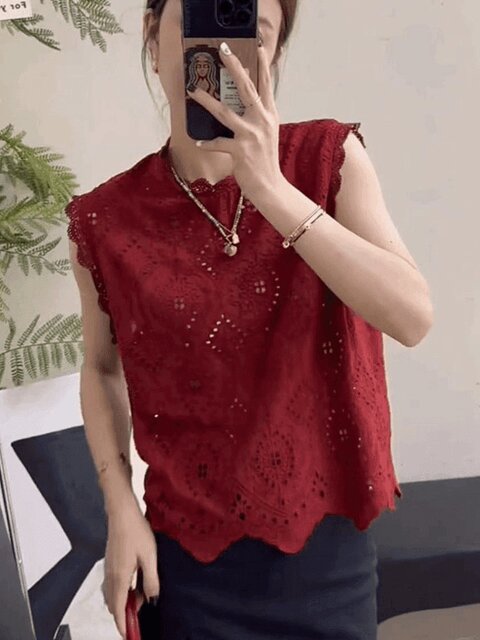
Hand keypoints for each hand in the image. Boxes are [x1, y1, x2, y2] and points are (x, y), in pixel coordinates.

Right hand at [102, 503, 159, 638]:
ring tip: (143, 588)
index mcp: (119, 578)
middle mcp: (110, 576)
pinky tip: (136, 577)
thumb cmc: (136, 531)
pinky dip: (122, 589)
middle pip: (113, 605)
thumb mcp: (150, 556)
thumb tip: (152, 598)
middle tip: (145, 602)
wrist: (122, 512)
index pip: (118, 610)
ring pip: (112, 594)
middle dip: (126, 611)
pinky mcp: (109, 562)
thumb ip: (151, 580)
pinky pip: (113, 583)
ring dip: (125, 599)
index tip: (130, 634)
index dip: (123, 625)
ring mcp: (108, 568)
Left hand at [186, 41, 284, 200]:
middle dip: (234, 67)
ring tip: (193, 92)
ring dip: (206, 101)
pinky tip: (198, 140)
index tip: (258, 46)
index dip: (262, 64)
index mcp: (269, 115)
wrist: (270, 186)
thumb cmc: (265, 160)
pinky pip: (218, 142)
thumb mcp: (266, 133)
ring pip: (225, 112)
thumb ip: (258, 116)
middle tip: (223, 50)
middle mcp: (262, 121)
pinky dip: (207, 142)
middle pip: (246, 88)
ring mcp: (251, 135)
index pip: (266, 85)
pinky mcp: (240, 151)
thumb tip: (241, 102)